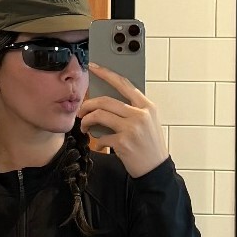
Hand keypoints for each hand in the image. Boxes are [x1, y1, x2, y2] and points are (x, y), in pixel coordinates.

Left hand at [78, 61, 167, 177]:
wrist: (156, 169)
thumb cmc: (150, 146)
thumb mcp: (148, 122)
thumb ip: (133, 110)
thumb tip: (107, 102)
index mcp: (147, 106)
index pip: (124, 84)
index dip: (106, 73)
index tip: (94, 68)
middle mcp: (140, 114)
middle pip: (105, 100)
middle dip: (88, 104)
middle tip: (80, 110)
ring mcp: (132, 128)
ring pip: (99, 115)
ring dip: (86, 120)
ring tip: (84, 125)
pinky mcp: (123, 143)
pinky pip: (101, 137)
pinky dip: (97, 140)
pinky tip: (99, 143)